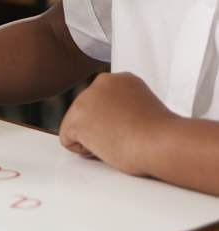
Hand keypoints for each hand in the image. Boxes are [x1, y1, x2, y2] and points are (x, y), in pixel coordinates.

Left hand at [59, 72, 174, 174]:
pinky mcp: (76, 118)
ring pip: (78, 126)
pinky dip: (84, 150)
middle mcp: (101, 82)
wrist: (161, 143)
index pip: (104, 104)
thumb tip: (115, 121)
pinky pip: (68, 140)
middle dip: (102, 129)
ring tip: (120, 140)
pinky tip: (106, 147)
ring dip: (94, 139)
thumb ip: (124, 108)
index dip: (117, 123)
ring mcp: (86, 98)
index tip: (134, 128)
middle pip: (89, 113)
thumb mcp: (144, 110)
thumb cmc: (161, 136)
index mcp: (121, 79)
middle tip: (127, 136)